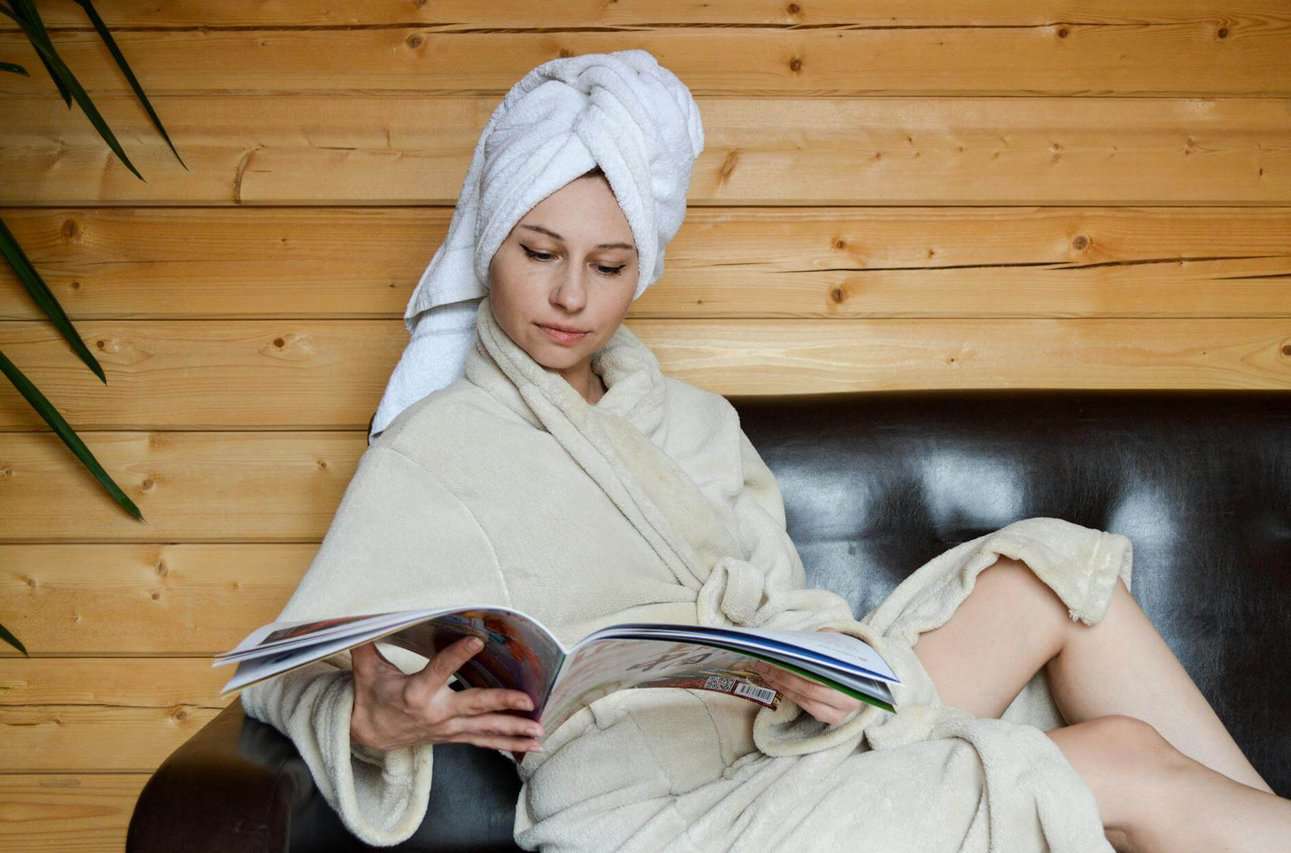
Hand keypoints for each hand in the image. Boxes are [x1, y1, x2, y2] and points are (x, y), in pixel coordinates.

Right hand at [348, 636, 543, 752]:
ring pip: (485, 729)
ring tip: (540, 730)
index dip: (458, 655)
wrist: (367, 735)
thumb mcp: (366, 668)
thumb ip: (366, 641)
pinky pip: (484, 741)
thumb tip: (357, 616)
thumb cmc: (370, 695)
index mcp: (416, 692)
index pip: (440, 669)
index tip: (478, 640)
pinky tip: (532, 745)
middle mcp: (436, 712)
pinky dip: (509, 744)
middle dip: (503, 702)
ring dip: (514, 730)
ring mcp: (448, 728)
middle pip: (474, 705)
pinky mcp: (454, 737)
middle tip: (528, 700)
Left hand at [748, 629, 863, 725]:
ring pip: (804, 699)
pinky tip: (775, 683)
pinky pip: (804, 706)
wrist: (863, 683)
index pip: (821, 672)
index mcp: (855, 680)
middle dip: (783, 676)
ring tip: (765, 672)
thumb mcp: (844, 647)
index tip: (778, 654)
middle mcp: (849, 700)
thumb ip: (833, 639)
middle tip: (763, 664)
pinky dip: (787, 693)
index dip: (798, 664)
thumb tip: (818, 633)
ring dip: (781, 686)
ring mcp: (839, 713)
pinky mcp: (829, 719)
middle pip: (809, 688)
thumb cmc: (849, 662)